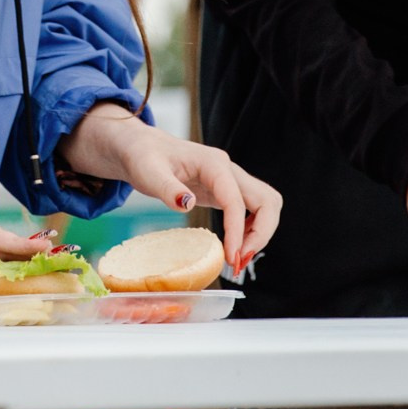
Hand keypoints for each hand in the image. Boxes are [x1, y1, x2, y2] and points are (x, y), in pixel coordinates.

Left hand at [61, 103, 282, 272]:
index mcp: (213, 164)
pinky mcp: (224, 190)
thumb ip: (167, 188)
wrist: (140, 147)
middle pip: (267, 201)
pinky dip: (250, 229)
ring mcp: (229, 180)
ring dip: (261, 233)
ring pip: (266, 205)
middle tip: (240, 261)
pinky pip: (251, 210)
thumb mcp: (147, 172)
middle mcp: (228, 170)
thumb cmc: (142, 156)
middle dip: (262, 233)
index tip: (231, 257)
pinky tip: (234, 245)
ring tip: (239, 258)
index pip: (237, 201)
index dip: (238, 231)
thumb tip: (187, 204)